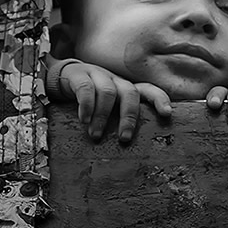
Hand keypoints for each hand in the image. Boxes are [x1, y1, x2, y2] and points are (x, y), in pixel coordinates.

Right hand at [57, 61, 171, 142]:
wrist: (62, 77)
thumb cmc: (90, 99)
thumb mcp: (107, 107)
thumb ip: (118, 120)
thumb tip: (131, 151)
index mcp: (125, 88)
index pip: (148, 90)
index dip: (159, 99)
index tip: (166, 114)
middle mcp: (115, 80)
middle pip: (130, 93)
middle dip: (129, 116)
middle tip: (124, 138)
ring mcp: (98, 75)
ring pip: (108, 92)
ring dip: (103, 116)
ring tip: (95, 135)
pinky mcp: (79, 75)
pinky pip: (86, 88)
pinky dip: (87, 105)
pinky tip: (84, 120)